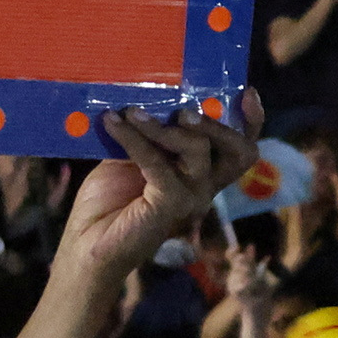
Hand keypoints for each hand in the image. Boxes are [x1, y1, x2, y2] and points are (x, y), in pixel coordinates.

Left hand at [51, 111, 246, 278]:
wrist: (86, 244)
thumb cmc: (107, 202)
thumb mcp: (129, 160)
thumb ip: (146, 137)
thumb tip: (141, 98)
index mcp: (201, 174)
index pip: (240, 150)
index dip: (251, 123)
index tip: (246, 92)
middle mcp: (204, 187)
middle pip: (237, 152)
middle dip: (215, 124)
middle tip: (183, 110)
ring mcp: (191, 198)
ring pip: (196, 150)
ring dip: (162, 127)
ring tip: (132, 111)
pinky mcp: (169, 206)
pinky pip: (158, 164)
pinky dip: (134, 139)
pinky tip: (112, 124)